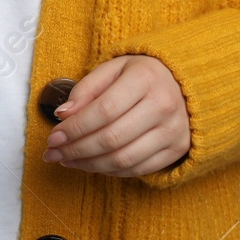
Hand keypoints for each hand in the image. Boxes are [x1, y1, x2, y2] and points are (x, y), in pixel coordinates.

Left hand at [41, 54, 190, 176]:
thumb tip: (62, 114)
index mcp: (145, 78)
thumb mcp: (114, 68)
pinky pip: (138, 169)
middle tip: (53, 153)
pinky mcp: (176, 149)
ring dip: (89, 164)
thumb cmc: (142, 74)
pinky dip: (110, 171)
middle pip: (111, 138)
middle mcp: (162, 105)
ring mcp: (172, 130)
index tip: (53, 136)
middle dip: (76, 150)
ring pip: (123, 158)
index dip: (75, 128)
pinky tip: (92, 164)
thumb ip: (87, 88)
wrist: (186, 84)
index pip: (104, 110)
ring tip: (67, 161)